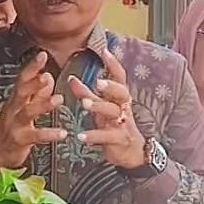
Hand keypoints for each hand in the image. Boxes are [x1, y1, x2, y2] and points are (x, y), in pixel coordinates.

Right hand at [0, 52, 66, 174]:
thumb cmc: (11, 128)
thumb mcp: (23, 108)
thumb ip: (37, 93)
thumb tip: (48, 76)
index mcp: (16, 99)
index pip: (23, 79)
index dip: (32, 67)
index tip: (41, 54)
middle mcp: (14, 109)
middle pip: (22, 91)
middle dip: (34, 82)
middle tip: (46, 75)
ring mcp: (15, 124)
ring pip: (27, 112)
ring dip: (43, 105)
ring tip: (58, 99)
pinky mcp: (20, 139)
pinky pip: (35, 136)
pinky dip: (49, 134)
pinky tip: (62, 133)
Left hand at [68, 50, 145, 169]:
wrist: (131, 152)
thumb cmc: (113, 126)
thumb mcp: (100, 109)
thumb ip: (87, 94)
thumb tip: (72, 78)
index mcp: (119, 98)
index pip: (120, 77)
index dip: (113, 64)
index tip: (105, 50)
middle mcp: (123, 108)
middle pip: (122, 93)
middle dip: (111, 86)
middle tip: (98, 81)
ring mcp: (122, 124)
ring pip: (114, 112)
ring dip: (99, 107)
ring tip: (84, 104)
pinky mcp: (118, 140)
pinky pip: (106, 136)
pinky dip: (94, 136)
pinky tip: (81, 137)